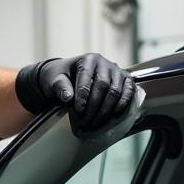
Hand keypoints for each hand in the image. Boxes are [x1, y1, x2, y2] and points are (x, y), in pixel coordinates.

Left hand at [15, 53, 137, 131]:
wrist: (70, 76)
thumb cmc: (62, 77)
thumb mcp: (55, 80)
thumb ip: (60, 87)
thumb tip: (68, 98)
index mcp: (88, 60)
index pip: (87, 77)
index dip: (83, 95)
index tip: (78, 110)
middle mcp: (105, 63)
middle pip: (103, 86)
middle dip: (94, 106)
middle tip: (85, 122)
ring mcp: (117, 71)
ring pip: (115, 91)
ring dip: (106, 110)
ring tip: (94, 124)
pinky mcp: (125, 80)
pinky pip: (129, 91)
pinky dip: (123, 104)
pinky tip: (113, 116)